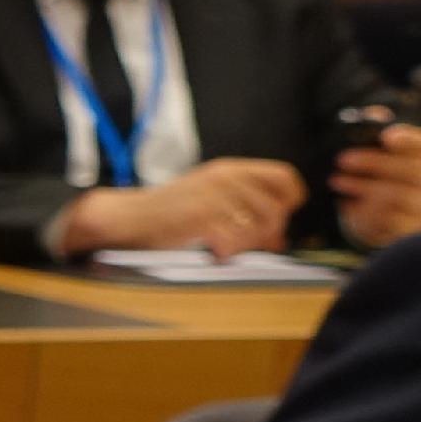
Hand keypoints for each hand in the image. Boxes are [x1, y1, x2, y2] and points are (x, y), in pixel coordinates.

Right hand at [56, 156, 302, 257]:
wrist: (129, 217)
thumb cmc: (169, 212)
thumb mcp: (212, 201)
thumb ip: (247, 214)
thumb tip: (280, 238)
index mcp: (230, 170)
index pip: (284, 178)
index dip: (290, 200)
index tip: (281, 216)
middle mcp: (226, 179)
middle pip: (275, 207)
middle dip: (270, 231)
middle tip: (253, 242)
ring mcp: (214, 198)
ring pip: (258, 226)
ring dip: (249, 243)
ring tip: (230, 247)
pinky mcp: (201, 218)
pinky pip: (234, 239)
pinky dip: (229, 251)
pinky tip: (215, 252)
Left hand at [331, 122, 420, 244]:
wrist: (403, 217)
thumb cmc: (391, 176)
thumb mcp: (387, 154)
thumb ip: (379, 131)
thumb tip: (373, 113)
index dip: (409, 139)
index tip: (386, 136)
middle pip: (411, 170)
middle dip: (374, 162)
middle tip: (343, 158)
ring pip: (399, 196)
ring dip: (363, 187)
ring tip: (337, 181)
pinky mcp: (412, 229)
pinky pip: (390, 222)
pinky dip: (365, 212)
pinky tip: (347, 204)